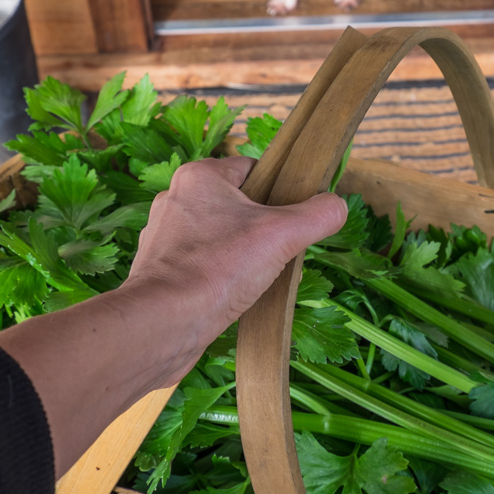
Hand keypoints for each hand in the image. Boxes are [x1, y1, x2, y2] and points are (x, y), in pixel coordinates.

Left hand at [0, 156, 345, 476]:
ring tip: (258, 279)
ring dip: (241, 255)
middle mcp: (174, 198)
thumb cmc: (220, 268)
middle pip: (238, 204)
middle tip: (282, 253)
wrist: (162, 324)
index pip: (254, 168)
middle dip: (263, 229)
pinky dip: (219, 277)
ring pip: (219, 236)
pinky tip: (232, 297)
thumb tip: (336, 206)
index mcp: (199, 176)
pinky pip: (200, 264)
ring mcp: (162, 236)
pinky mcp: (157, 270)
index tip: (293, 219)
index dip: (280, 191)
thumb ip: (318, 215)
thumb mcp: (283, 234)